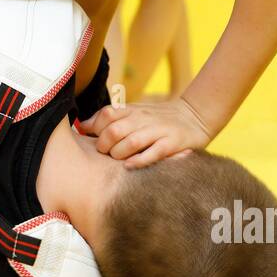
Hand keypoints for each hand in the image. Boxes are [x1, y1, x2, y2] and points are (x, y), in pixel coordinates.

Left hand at [78, 96, 212, 167]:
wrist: (195, 117)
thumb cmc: (157, 119)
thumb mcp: (134, 113)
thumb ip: (110, 118)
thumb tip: (82, 126)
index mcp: (132, 110)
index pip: (106, 115)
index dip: (96, 128)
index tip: (95, 139)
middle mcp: (144, 119)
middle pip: (114, 130)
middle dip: (104, 146)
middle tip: (105, 153)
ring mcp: (158, 131)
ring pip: (131, 142)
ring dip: (119, 154)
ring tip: (118, 159)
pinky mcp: (172, 144)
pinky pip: (153, 152)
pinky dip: (139, 161)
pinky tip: (130, 166)